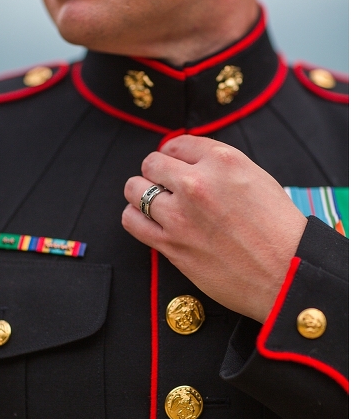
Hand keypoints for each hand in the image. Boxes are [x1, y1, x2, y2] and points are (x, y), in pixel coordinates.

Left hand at [122, 135, 306, 322]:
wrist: (287, 274)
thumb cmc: (278, 230)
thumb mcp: (256, 179)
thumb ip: (220, 167)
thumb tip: (190, 162)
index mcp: (223, 161)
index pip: (177, 144)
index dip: (174, 155)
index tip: (175, 165)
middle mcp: (197, 183)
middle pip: (151, 164)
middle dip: (156, 173)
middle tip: (165, 185)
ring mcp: (179, 215)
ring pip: (134, 190)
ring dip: (141, 194)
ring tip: (154, 203)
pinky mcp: (170, 244)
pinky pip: (131, 221)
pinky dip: (134, 217)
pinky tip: (147, 221)